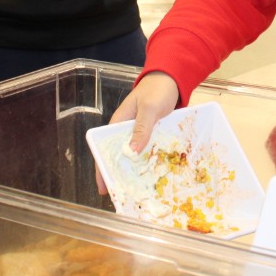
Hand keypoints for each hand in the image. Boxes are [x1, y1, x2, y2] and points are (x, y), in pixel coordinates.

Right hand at [98, 73, 179, 193]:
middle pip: (120, 157)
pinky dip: (152, 162)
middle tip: (125, 197)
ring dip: (138, 171)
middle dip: (121, 175)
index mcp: (118, 124)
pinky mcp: (154, 135)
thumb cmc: (157, 89)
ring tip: (141, 193)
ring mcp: (141, 134)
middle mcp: (127, 131)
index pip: (105, 149)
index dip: (102, 168)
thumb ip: (141, 127)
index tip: (104, 187)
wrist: (172, 79)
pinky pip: (151, 151)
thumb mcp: (149, 108)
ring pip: (136, 157)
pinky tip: (158, 176)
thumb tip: (132, 151)